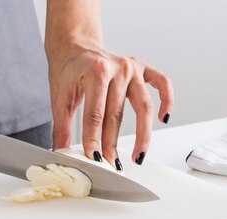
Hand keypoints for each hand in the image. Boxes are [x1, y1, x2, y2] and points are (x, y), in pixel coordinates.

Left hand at [48, 41, 173, 167]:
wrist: (74, 44)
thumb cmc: (67, 70)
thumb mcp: (59, 97)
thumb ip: (61, 126)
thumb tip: (61, 152)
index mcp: (95, 72)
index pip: (95, 115)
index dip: (93, 140)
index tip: (93, 159)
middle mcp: (118, 68)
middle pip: (117, 115)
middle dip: (113, 143)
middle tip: (111, 165)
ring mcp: (132, 67)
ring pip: (143, 106)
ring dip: (143, 134)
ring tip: (138, 156)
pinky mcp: (142, 67)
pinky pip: (162, 83)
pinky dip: (167, 100)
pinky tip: (164, 119)